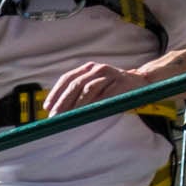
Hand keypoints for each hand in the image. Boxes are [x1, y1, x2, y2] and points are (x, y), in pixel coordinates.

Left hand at [42, 57, 159, 117]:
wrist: (138, 81)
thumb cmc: (112, 89)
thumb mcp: (94, 88)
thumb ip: (78, 95)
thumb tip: (59, 112)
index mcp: (87, 69)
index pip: (67, 78)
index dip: (55, 93)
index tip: (47, 107)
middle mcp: (96, 69)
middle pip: (75, 84)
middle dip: (63, 101)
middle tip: (55, 116)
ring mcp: (108, 74)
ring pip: (88, 88)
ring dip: (77, 104)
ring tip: (69, 116)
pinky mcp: (119, 82)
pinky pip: (105, 94)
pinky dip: (95, 104)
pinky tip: (87, 112)